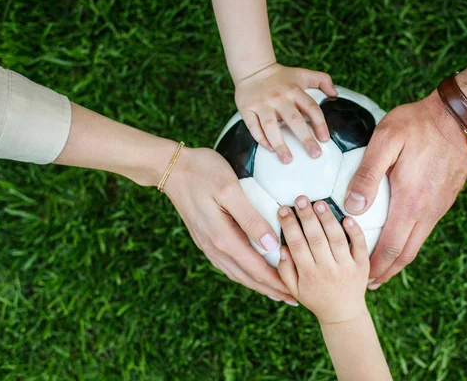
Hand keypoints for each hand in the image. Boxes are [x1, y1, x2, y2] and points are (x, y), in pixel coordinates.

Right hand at [164, 147, 295, 302]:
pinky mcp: (205, 238)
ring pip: (237, 272)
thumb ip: (251, 219)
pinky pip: (228, 264)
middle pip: (247, 277)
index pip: (256, 269)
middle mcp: (214, 247)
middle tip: (293, 298)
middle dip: (271, 289)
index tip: (296, 293)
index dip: (278, 282)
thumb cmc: (204, 173)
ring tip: (277, 290)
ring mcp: (207, 244)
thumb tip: (271, 246)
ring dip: (258, 283)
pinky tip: (251, 272)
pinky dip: (244, 272)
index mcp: (223, 238)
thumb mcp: (231, 191)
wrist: (171, 168)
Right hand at [234, 63, 337, 162]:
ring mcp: (262, 104)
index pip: (310, 108)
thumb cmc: (280, 77)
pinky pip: (253, 127)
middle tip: (315, 155)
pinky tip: (270, 149)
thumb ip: (322, 80)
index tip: (325, 139)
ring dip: (279, 144)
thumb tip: (335, 94)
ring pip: (270, 127)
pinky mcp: (247, 109)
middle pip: (293, 120)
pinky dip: (261, 140)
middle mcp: (278, 98)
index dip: (319, 124)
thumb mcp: (302, 74)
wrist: (252, 69)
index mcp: (294, 90)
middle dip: (305, 138)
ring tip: (288, 160)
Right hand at [276, 196, 368, 323]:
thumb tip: (281, 248)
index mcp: (309, 274)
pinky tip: (346, 217)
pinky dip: (354, 231)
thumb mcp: (294, 289)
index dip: (289, 225)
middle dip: (307, 216)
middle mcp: (328, 269)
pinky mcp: (362, 265)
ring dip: (327, 219)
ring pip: (336, 238)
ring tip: (319, 203)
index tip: (283, 210)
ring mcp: (346, 267)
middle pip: (316, 238)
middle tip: (300, 199)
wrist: (343, 314)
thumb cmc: (315, 298)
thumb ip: (285, 270)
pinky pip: (359, 245)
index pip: (297, 244)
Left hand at [344, 91, 466, 288]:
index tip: (365, 279)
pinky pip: (425, 228)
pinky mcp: (444, 198)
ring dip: (399, 258)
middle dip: (387, 270)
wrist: (460, 117)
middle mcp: (427, 211)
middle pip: (406, 253)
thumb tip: (351, 206)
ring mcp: (438, 206)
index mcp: (410, 202)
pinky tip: (401, 236)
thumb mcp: (386, 140)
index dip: (377, 266)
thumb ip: (367, 174)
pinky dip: (410, 241)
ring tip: (384, 266)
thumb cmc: (419, 125)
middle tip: (372, 282)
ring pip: (418, 242)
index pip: (392, 247)